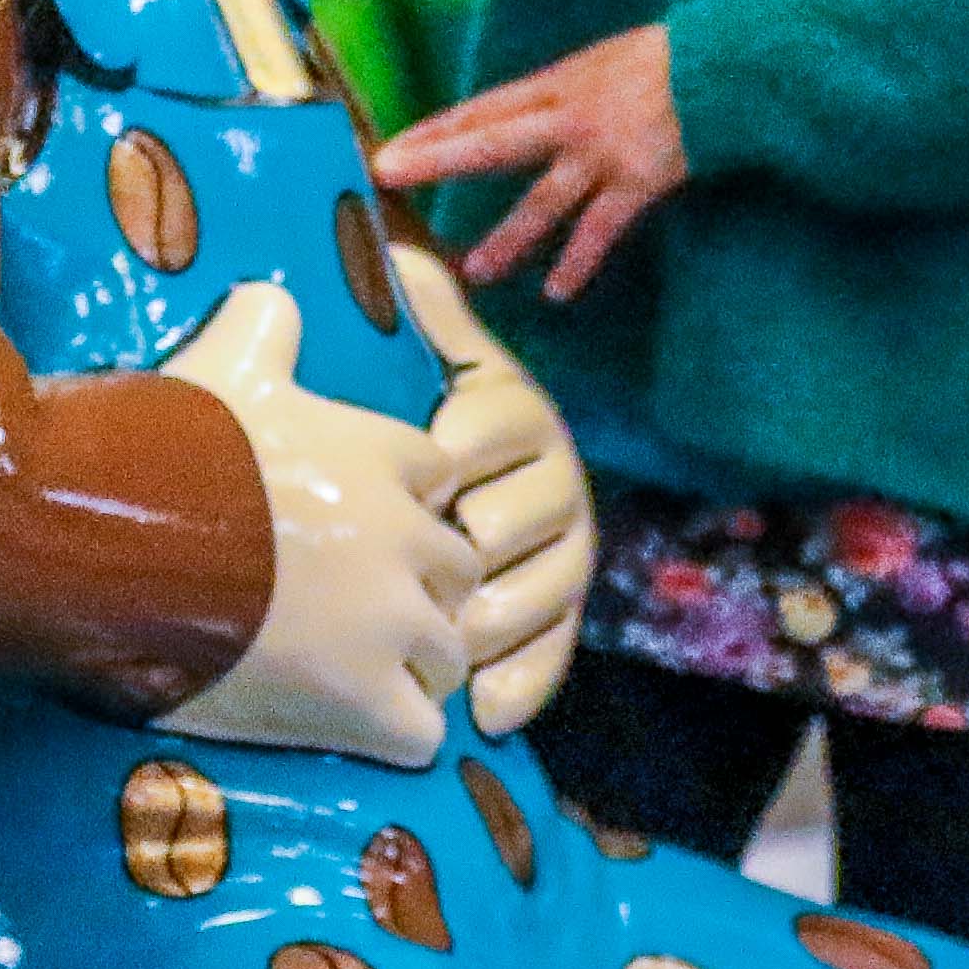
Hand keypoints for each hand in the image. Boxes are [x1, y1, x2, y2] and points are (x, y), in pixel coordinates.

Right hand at [153, 278, 476, 764]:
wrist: (105, 543)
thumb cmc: (159, 450)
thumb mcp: (217, 363)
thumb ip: (262, 325)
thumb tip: (273, 295)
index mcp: (380, 454)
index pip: (439, 479)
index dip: (404, 507)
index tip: (354, 527)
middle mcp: (402, 537)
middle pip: (460, 572)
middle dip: (423, 593)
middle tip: (357, 612)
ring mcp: (388, 623)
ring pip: (452, 656)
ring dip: (413, 669)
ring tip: (352, 677)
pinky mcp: (362, 701)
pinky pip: (422, 733)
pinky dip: (392, 736)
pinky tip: (346, 728)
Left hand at [382, 23, 688, 302]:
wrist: (726, 63)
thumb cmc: (671, 60)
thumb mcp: (607, 63)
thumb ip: (570, 95)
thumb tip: (538, 118)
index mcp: (559, 84)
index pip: (482, 109)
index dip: (435, 129)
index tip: (391, 147)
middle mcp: (569, 117)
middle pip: (490, 140)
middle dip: (437, 158)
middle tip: (388, 176)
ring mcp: (601, 152)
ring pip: (542, 201)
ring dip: (507, 238)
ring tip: (476, 271)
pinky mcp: (637, 182)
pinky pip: (599, 230)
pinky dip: (577, 262)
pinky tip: (556, 292)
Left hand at [396, 243, 594, 734]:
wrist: (446, 465)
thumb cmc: (407, 409)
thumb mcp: (417, 349)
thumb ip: (418, 304)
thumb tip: (405, 255)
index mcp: (511, 407)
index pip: (496, 420)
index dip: (458, 444)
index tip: (424, 460)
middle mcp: (554, 475)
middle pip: (520, 515)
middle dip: (470, 547)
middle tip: (417, 572)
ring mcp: (563, 548)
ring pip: (538, 589)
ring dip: (490, 622)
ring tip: (439, 651)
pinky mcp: (561, 611)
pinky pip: (554, 652)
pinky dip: (522, 684)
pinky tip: (483, 713)